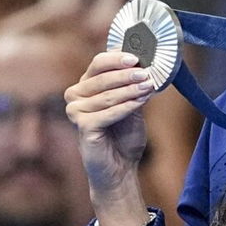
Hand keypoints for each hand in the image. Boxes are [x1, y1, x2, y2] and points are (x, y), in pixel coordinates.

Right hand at [65, 50, 155, 225]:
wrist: (120, 167)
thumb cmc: (124, 135)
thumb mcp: (133, 104)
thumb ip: (134, 86)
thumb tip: (146, 65)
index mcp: (86, 85)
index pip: (99, 63)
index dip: (117, 58)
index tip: (137, 58)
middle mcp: (76, 95)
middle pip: (102, 77)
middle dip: (127, 75)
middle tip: (147, 74)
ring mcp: (76, 111)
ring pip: (107, 95)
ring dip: (131, 90)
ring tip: (149, 87)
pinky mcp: (82, 127)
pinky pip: (108, 112)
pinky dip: (126, 106)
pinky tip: (141, 101)